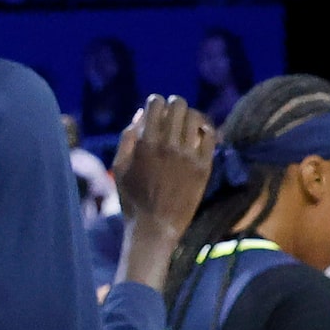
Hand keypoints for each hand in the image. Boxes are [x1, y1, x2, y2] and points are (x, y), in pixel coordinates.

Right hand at [111, 95, 214, 289]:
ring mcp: (188, 157)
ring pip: (195, 117)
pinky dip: (204, 130)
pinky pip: (209, 136)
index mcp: (145, 144)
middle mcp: (168, 146)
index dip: (155, 101)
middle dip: (174, 104)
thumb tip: (140, 115)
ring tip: (186, 123)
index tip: (155, 107)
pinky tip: (198, 134)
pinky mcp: (203, 167)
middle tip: (173, 111)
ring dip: (190, 115)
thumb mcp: (120, 168)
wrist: (155, 228)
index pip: (155, 104)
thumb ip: (127, 139)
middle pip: (178, 105)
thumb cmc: (133, 200)